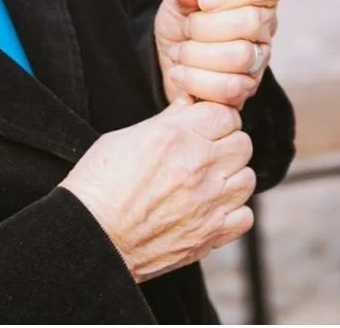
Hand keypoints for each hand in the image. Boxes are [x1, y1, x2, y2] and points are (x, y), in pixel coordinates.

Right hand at [59, 96, 254, 281]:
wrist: (92, 235)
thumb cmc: (100, 183)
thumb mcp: (125, 137)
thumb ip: (167, 120)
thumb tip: (190, 103)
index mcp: (175, 137)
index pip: (225, 113)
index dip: (213, 116)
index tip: (203, 123)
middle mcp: (198, 167)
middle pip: (242, 143)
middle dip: (225, 141)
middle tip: (204, 149)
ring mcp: (208, 203)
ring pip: (247, 178)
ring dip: (230, 175)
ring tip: (206, 178)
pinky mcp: (211, 234)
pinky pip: (244, 215)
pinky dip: (231, 209)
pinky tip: (209, 205)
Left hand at [154, 0, 282, 107]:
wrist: (171, 65)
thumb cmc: (182, 26)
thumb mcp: (177, 0)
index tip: (204, 0)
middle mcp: (264, 28)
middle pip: (251, 21)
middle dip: (204, 26)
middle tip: (185, 29)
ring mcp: (259, 60)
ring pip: (240, 56)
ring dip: (197, 54)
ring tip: (180, 52)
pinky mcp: (247, 90)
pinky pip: (230, 88)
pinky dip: (196, 80)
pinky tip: (182, 74)